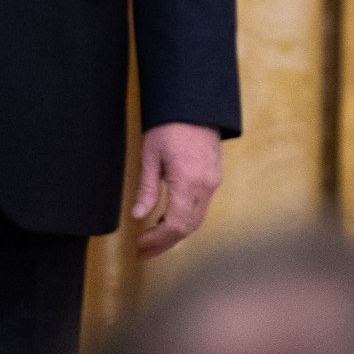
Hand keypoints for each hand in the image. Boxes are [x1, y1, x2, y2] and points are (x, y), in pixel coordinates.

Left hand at [131, 122, 222, 257]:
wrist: (195, 104)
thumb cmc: (170, 125)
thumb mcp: (151, 156)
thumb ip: (146, 188)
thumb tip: (138, 215)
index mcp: (188, 181)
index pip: (176, 225)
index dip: (158, 240)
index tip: (141, 244)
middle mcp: (206, 185)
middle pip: (189, 227)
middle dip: (166, 243)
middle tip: (144, 249)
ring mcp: (213, 181)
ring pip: (197, 219)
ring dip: (176, 233)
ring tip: (153, 237)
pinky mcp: (215, 176)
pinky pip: (202, 206)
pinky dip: (186, 218)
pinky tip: (168, 219)